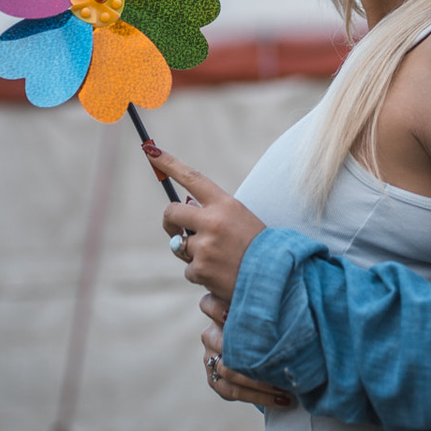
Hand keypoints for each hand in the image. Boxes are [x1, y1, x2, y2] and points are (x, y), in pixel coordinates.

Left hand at [150, 143, 264, 299]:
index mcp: (226, 204)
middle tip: (179, 230)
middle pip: (171, 212)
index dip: (169, 163)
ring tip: (219, 260)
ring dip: (193, 253)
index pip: (192, 178)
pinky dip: (202, 275)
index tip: (152, 152)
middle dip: (170, 221)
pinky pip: (189, 270)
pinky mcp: (201, 270)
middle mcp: (212, 222)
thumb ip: (213, 215)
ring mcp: (205, 247)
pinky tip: (222, 276)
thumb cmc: (260, 248)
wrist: (278, 279)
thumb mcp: (241, 221)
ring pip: (180, 246)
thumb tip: (183, 217)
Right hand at [198, 292, 291, 408]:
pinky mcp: (214, 378)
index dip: (220, 310)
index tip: (237, 316)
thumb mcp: (264, 308)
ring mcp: (210, 357)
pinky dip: (258, 397)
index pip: (209, 305)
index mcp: (219, 310)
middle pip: (224, 344)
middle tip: (283, 361)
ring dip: (260, 382)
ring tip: (287, 387)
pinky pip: (230, 391)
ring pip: (228, 372)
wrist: (265, 347)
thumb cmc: (270, 321)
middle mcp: (211, 334)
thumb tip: (284, 295)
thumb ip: (265, 302)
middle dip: (254, 355)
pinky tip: (281, 399)